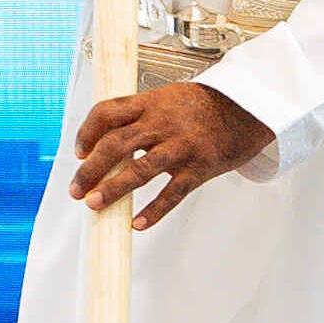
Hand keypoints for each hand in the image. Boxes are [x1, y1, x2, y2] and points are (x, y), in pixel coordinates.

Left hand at [69, 82, 272, 229]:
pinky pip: (172, 193)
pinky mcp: (198, 168)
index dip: (86, 132)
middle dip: (90, 169)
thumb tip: (105, 142)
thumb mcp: (166, 99)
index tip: (79, 151)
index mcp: (150, 103)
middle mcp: (162, 123)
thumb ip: (138, 115)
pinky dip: (153, 211)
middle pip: (115, 144)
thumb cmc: (202, 108)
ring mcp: (180, 146)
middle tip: (76, 189)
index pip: (107, 113)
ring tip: (95, 204)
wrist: (247, 109)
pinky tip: (138, 223)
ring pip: (139, 170)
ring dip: (113, 188)